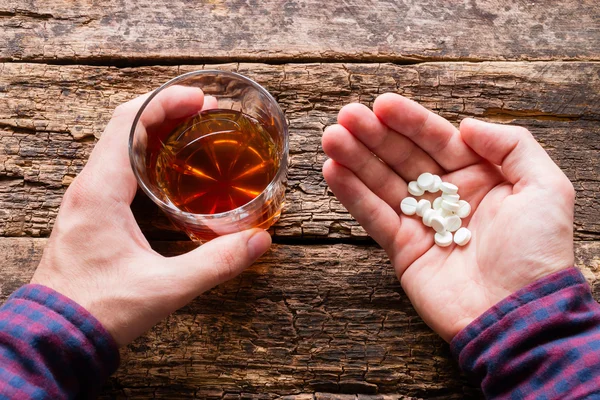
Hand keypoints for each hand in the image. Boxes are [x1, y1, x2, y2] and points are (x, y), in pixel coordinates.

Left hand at [31, 87, 271, 346]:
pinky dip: (146, 153)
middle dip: (166, 110)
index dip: (166, 102)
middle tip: (205, 111)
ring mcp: (87, 199)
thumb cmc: (99, 310)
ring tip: (193, 130)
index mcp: (100, 191)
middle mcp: (88, 186)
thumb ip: (216, 263)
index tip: (201, 99)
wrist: (55, 336)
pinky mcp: (91, 213)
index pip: (129, 123)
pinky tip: (171, 168)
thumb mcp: (165, 288)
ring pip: (119, 145)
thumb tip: (259, 242)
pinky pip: (118, 167)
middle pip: (125, 126)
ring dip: (155, 130)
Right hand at [322, 93, 573, 341]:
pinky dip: (352, 195)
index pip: (438, 140)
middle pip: (403, 158)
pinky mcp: (402, 249)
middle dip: (374, 135)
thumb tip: (466, 125)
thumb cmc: (537, 253)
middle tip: (345, 116)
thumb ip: (511, 146)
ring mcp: (422, 222)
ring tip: (331, 137)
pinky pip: (373, 216)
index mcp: (480, 177)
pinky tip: (333, 170)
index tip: (382, 103)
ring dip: (356, 159)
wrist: (519, 314)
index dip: (410, 121)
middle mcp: (447, 196)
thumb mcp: (546, 187)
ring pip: (383, 183)